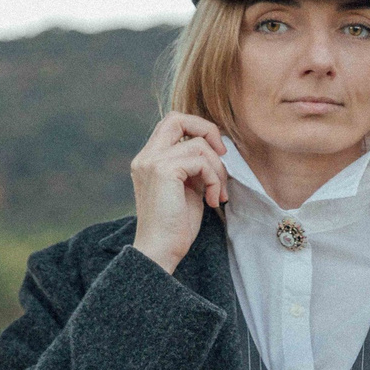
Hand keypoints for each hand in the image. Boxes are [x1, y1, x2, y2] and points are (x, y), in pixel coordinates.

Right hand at [130, 111, 231, 273]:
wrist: (160, 251)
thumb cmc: (175, 227)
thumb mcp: (188, 189)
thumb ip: (195, 167)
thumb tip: (217, 152)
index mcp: (149, 159)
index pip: (173, 123)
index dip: (198, 129)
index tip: (217, 153)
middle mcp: (146, 157)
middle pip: (178, 118)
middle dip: (208, 131)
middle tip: (224, 156)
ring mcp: (152, 162)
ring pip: (198, 145)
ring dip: (218, 169)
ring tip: (217, 194)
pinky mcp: (163, 171)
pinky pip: (201, 160)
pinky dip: (214, 179)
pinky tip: (213, 200)